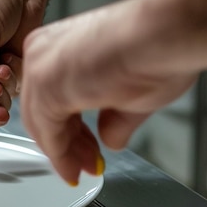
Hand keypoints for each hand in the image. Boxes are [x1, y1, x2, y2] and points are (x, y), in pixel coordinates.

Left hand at [20, 0, 206, 184]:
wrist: (165, 35)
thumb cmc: (157, 49)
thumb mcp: (131, 95)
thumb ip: (113, 119)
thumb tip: (111, 139)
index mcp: (60, 46)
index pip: (52, 99)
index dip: (70, 132)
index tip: (83, 153)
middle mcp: (43, 52)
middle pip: (43, 112)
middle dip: (66, 145)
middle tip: (84, 165)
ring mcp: (41, 68)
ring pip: (42, 124)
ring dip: (64, 154)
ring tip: (83, 171)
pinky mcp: (45, 86)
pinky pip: (47, 132)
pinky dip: (60, 156)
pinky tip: (74, 170)